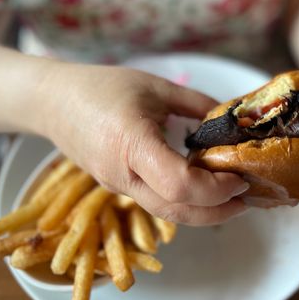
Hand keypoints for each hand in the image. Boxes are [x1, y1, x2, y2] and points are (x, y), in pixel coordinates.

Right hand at [39, 63, 248, 224]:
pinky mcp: (115, 186)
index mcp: (131, 144)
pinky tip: (199, 186)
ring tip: (229, 194)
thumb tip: (229, 119)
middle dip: (218, 212)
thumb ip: (196, 103)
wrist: (52, 101)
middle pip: (176, 211)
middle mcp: (122, 174)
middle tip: (246, 197)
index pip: (179, 186)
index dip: (216, 189)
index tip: (239, 177)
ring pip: (166, 213)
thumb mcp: (155, 86)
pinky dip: (183, 201)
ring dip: (202, 211)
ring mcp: (116, 185)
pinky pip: (154, 202)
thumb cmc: (102, 87)